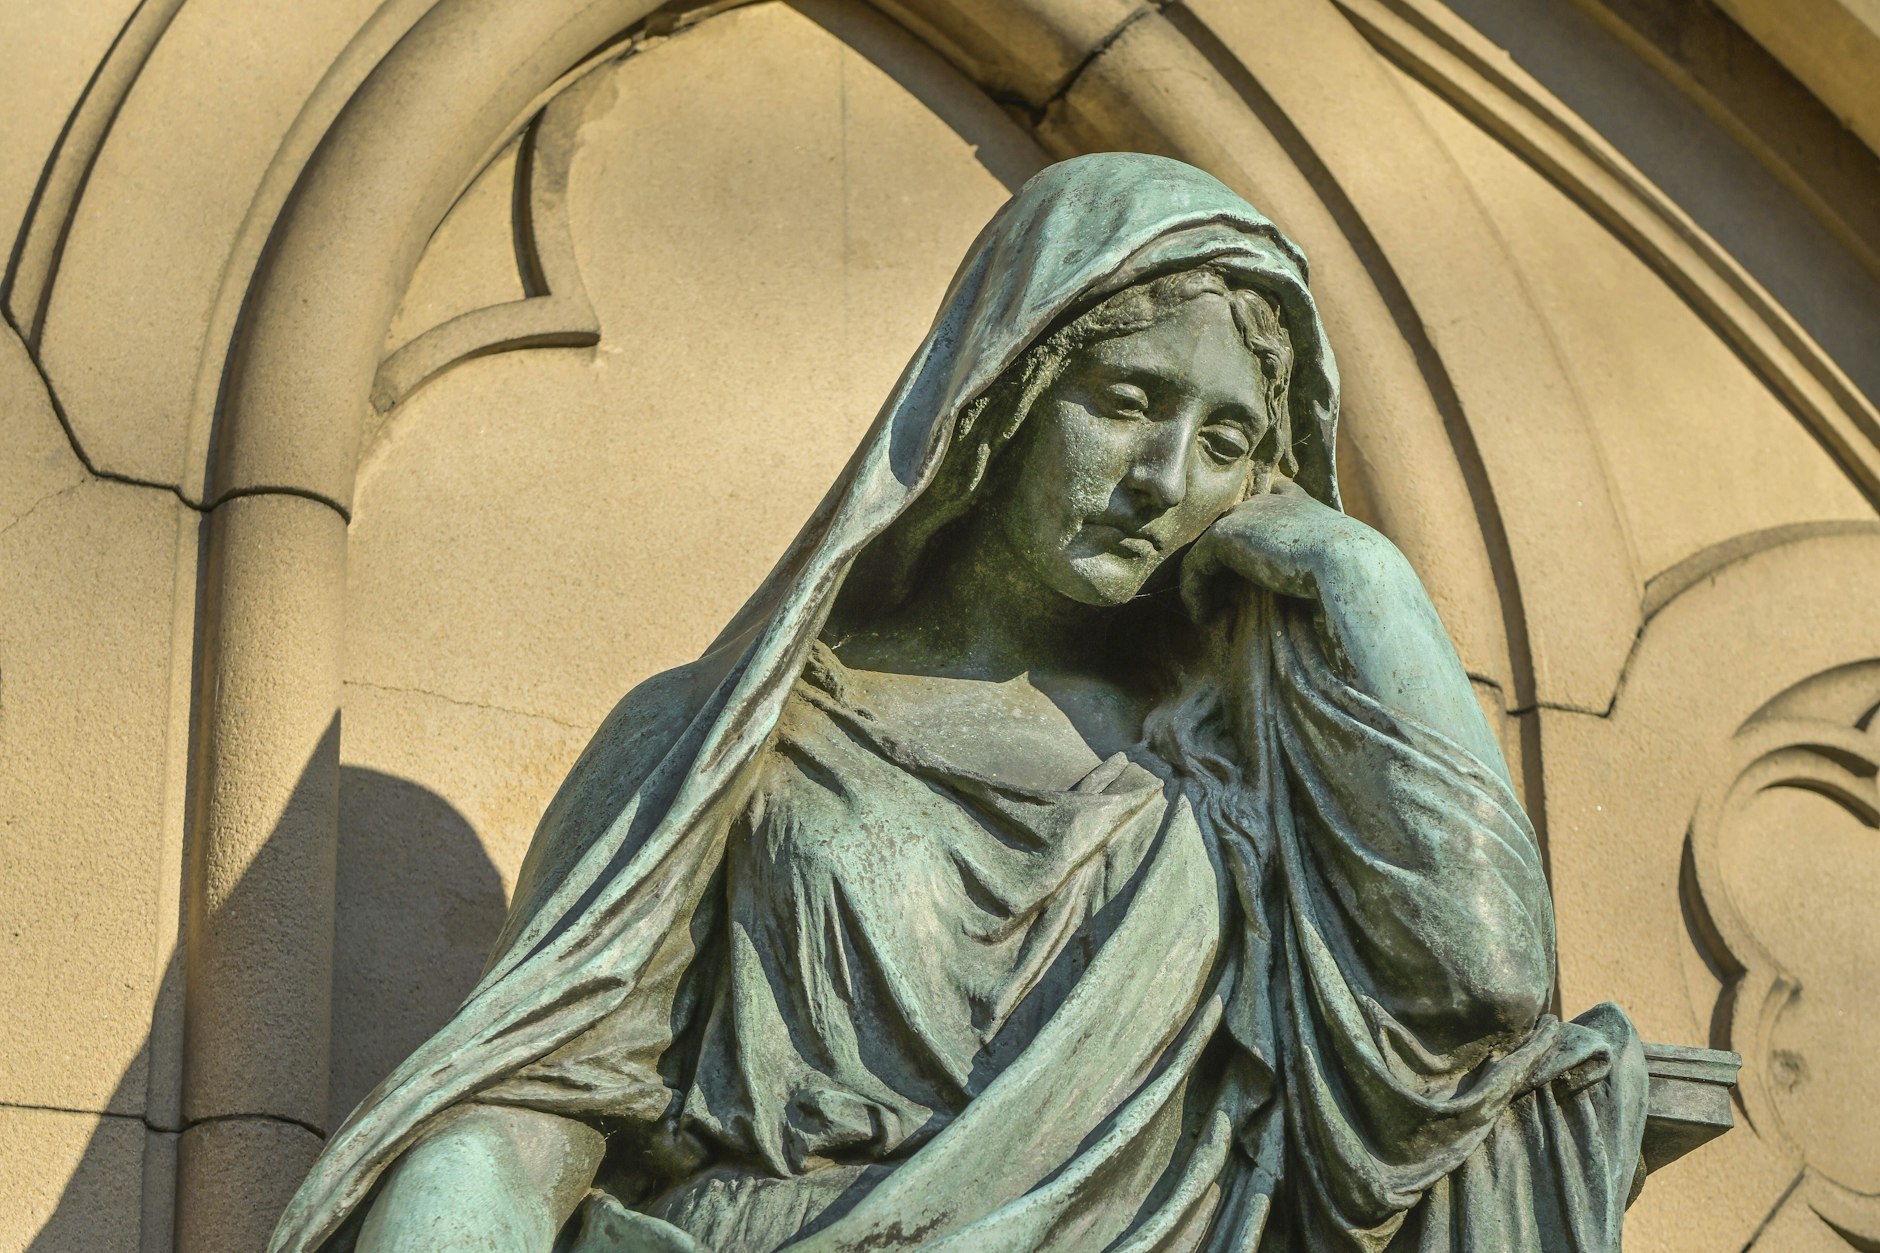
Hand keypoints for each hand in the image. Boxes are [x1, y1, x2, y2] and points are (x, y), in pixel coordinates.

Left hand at [1180, 480, 1394, 617]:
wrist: (1349, 565)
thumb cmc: (1354, 576)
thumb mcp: (1340, 567)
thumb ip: (1321, 569)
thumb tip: (1320, 599)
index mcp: (1303, 506)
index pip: (1280, 494)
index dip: (1263, 521)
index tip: (1254, 556)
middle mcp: (1272, 502)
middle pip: (1236, 522)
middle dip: (1227, 557)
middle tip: (1223, 598)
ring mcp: (1247, 514)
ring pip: (1212, 548)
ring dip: (1205, 582)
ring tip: (1209, 611)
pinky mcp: (1226, 534)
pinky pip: (1196, 565)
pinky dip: (1195, 593)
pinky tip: (1205, 616)